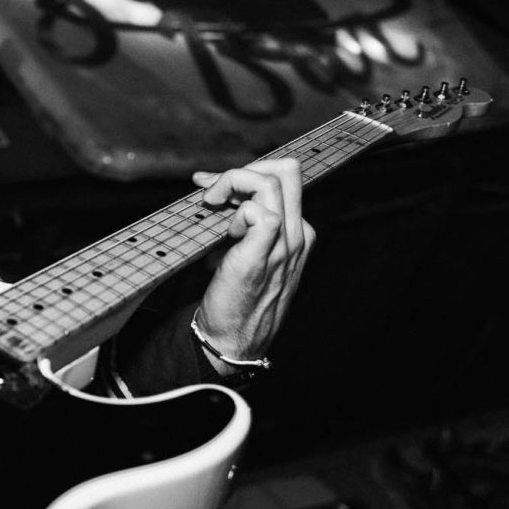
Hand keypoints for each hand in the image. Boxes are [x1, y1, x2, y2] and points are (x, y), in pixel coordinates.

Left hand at [191, 156, 314, 369]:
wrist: (232, 339)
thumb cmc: (234, 296)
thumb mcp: (242, 250)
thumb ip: (237, 220)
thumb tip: (211, 189)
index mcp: (297, 233)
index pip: (283, 179)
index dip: (246, 173)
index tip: (210, 184)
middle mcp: (298, 236)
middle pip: (286, 171)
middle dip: (243, 169)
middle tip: (211, 190)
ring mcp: (285, 246)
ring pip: (272, 184)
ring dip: (233, 184)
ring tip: (211, 206)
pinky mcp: (262, 256)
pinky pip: (260, 213)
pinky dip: (235, 210)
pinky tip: (222, 231)